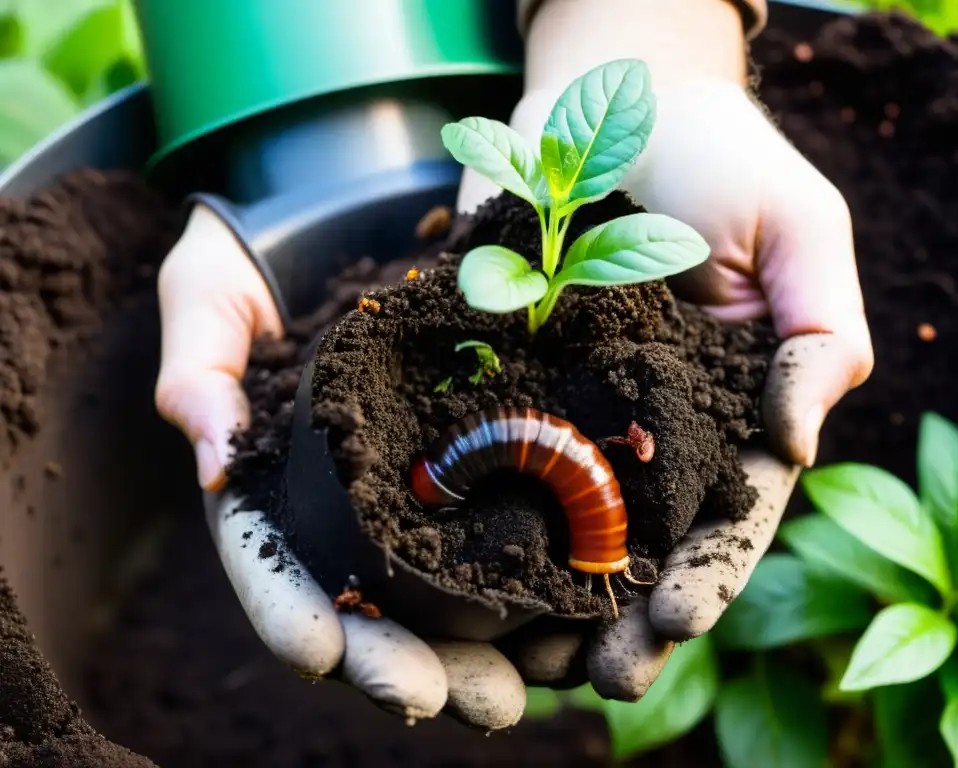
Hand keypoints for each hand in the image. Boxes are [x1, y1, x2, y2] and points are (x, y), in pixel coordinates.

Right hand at [156, 205, 527, 727]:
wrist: (351, 208)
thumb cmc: (260, 254)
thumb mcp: (208, 295)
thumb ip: (198, 368)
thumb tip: (209, 461)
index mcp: (279, 485)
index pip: (277, 566)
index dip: (294, 614)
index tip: (322, 652)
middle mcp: (355, 502)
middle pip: (377, 603)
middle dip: (407, 663)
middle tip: (450, 701)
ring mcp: (425, 483)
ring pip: (455, 590)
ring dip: (488, 652)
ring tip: (522, 690)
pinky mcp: (492, 452)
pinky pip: (522, 523)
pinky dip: (546, 576)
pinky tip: (579, 613)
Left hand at [456, 55, 872, 700]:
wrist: (610, 100)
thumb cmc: (721, 158)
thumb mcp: (800, 231)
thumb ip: (818, 335)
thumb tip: (796, 445)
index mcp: (729, 411)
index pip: (727, 516)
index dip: (704, 577)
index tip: (672, 626)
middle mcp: (648, 427)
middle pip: (638, 543)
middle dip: (621, 616)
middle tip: (595, 678)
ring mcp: (569, 407)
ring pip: (558, 522)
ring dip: (541, 594)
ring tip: (517, 659)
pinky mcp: (502, 376)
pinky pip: (485, 451)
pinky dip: (471, 511)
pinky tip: (444, 563)